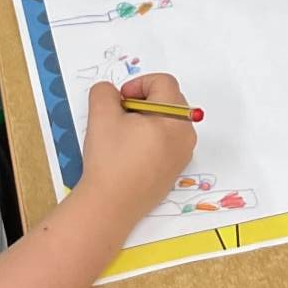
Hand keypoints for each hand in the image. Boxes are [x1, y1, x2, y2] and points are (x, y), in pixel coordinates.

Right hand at [80, 74, 197, 219]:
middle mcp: (186, 136)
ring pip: (169, 122)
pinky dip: (152, 138)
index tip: (120, 101)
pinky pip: (168, 142)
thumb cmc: (109, 159)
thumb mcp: (101, 115)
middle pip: (170, 100)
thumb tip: (113, 94)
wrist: (110, 205)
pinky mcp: (175, 171)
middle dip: (144, 101)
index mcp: (175, 118)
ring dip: (148, 119)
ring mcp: (183, 156)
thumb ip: (105, 92)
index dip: (138, 84)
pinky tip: (130, 153)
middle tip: (121, 115)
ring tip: (125, 134)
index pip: (163, 83)